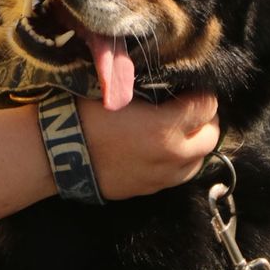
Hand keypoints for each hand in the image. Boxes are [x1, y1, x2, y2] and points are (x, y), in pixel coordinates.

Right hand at [77, 92, 219, 199]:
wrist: (59, 154)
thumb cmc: (85, 115)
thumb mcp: (117, 91)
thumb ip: (150, 86)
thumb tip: (169, 79)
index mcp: (165, 128)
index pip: (206, 107)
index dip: (202, 93)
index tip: (192, 86)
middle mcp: (171, 156)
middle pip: (210, 137)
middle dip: (206, 119)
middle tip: (191, 107)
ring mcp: (162, 177)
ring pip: (198, 161)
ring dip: (195, 143)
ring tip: (181, 130)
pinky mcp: (149, 190)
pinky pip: (178, 176)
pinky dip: (179, 161)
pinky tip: (164, 149)